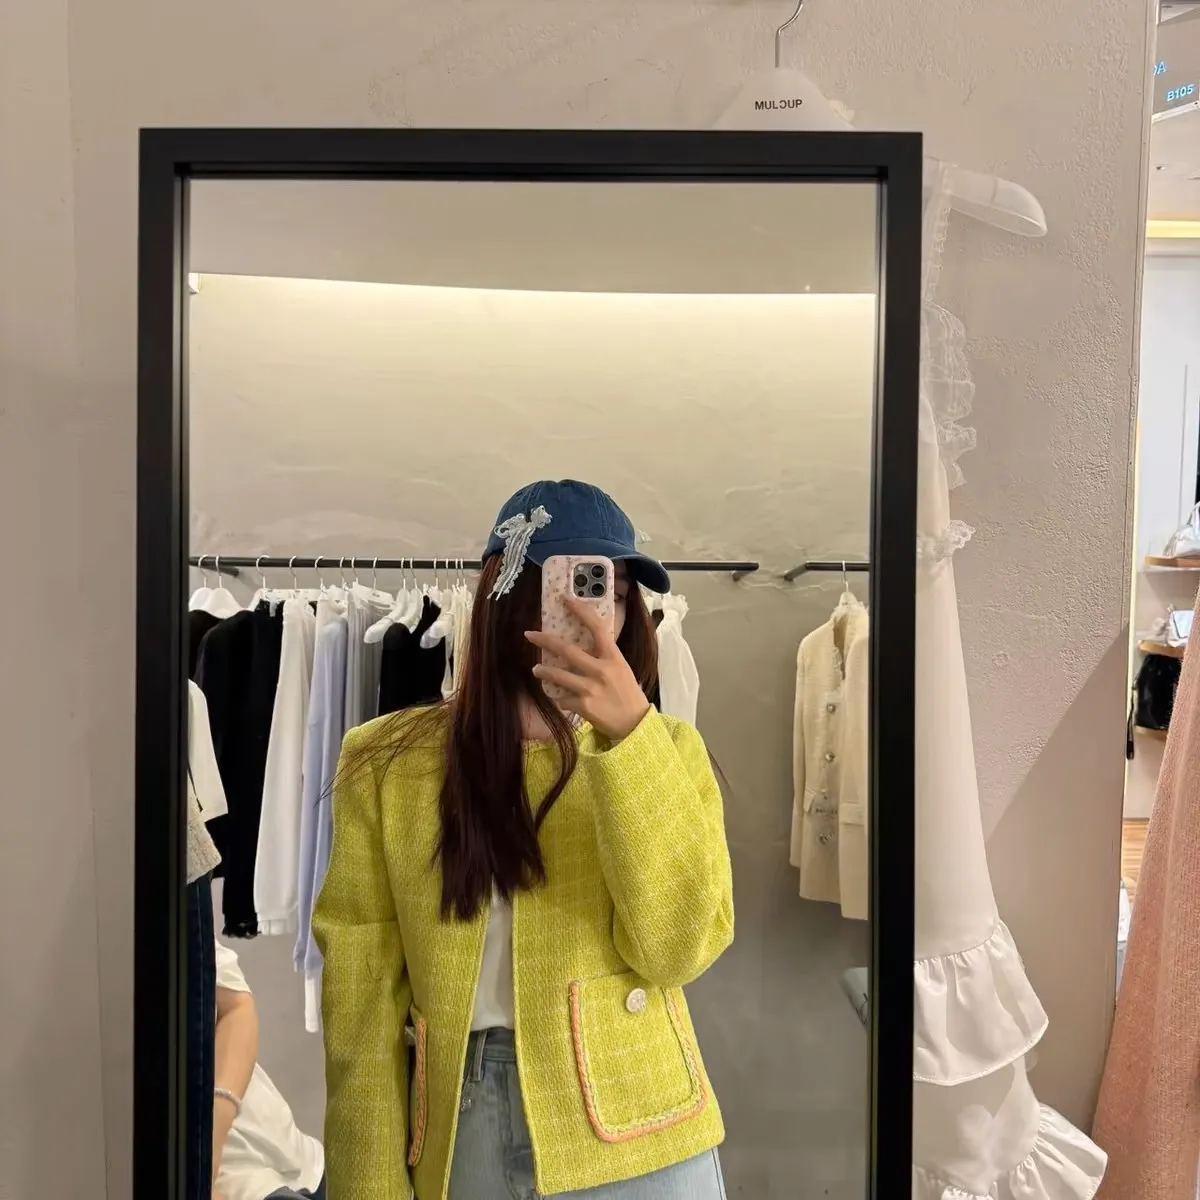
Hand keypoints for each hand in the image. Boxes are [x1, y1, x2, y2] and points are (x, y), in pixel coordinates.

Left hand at [525, 595, 650, 741]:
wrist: (634, 723)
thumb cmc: (628, 693)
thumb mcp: (621, 669)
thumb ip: (603, 657)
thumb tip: (582, 645)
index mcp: (614, 657)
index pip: (597, 628)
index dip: (581, 612)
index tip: (566, 600)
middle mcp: (601, 670)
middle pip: (567, 650)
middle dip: (545, 640)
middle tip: (529, 634)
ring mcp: (591, 688)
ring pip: (558, 675)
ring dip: (543, 671)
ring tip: (536, 669)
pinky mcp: (583, 705)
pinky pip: (563, 698)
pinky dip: (561, 698)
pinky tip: (564, 700)